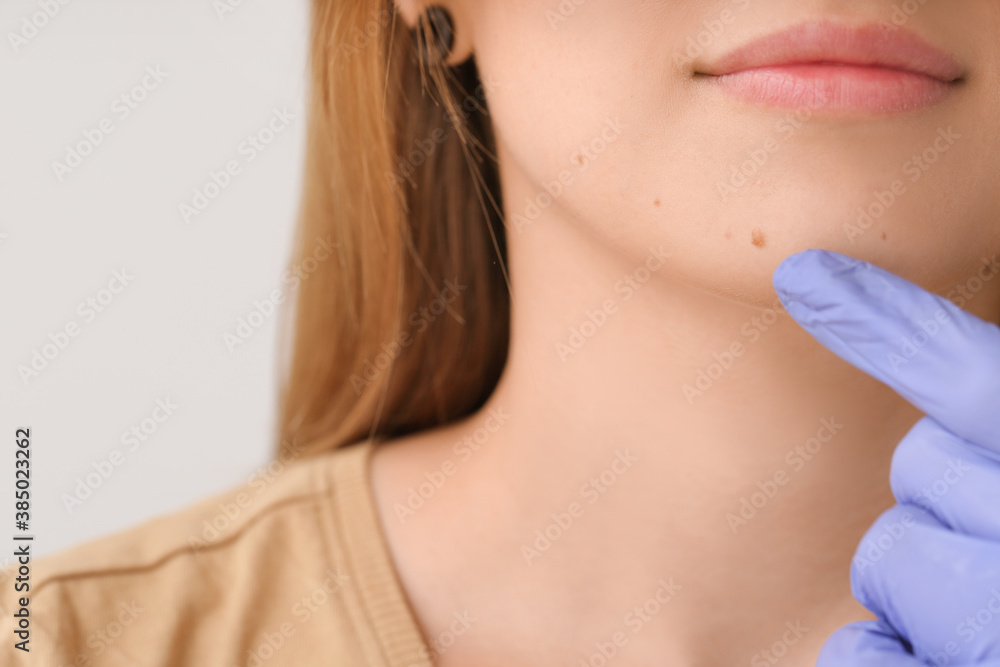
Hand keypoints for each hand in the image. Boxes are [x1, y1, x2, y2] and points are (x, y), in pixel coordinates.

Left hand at [771, 249, 999, 666]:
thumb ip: (989, 422)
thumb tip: (925, 379)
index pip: (979, 384)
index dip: (893, 325)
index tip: (804, 277)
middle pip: (923, 466)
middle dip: (951, 492)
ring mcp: (993, 627)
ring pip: (890, 555)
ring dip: (926, 581)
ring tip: (996, 614)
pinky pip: (858, 654)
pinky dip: (882, 652)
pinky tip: (931, 655)